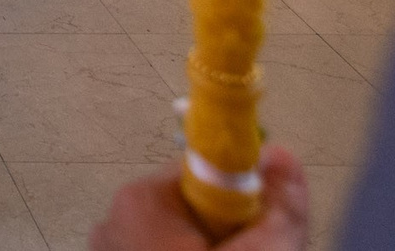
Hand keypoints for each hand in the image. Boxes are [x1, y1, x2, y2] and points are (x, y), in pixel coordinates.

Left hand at [89, 148, 310, 250]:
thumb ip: (278, 207)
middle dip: (229, 232)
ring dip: (212, 248)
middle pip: (194, 207)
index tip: (261, 227)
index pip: (205, 173)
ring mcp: (111, 250)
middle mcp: (114, 218)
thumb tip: (283, 153)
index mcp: (141, 198)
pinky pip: (160, 249)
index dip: (242, 199)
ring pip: (179, 236)